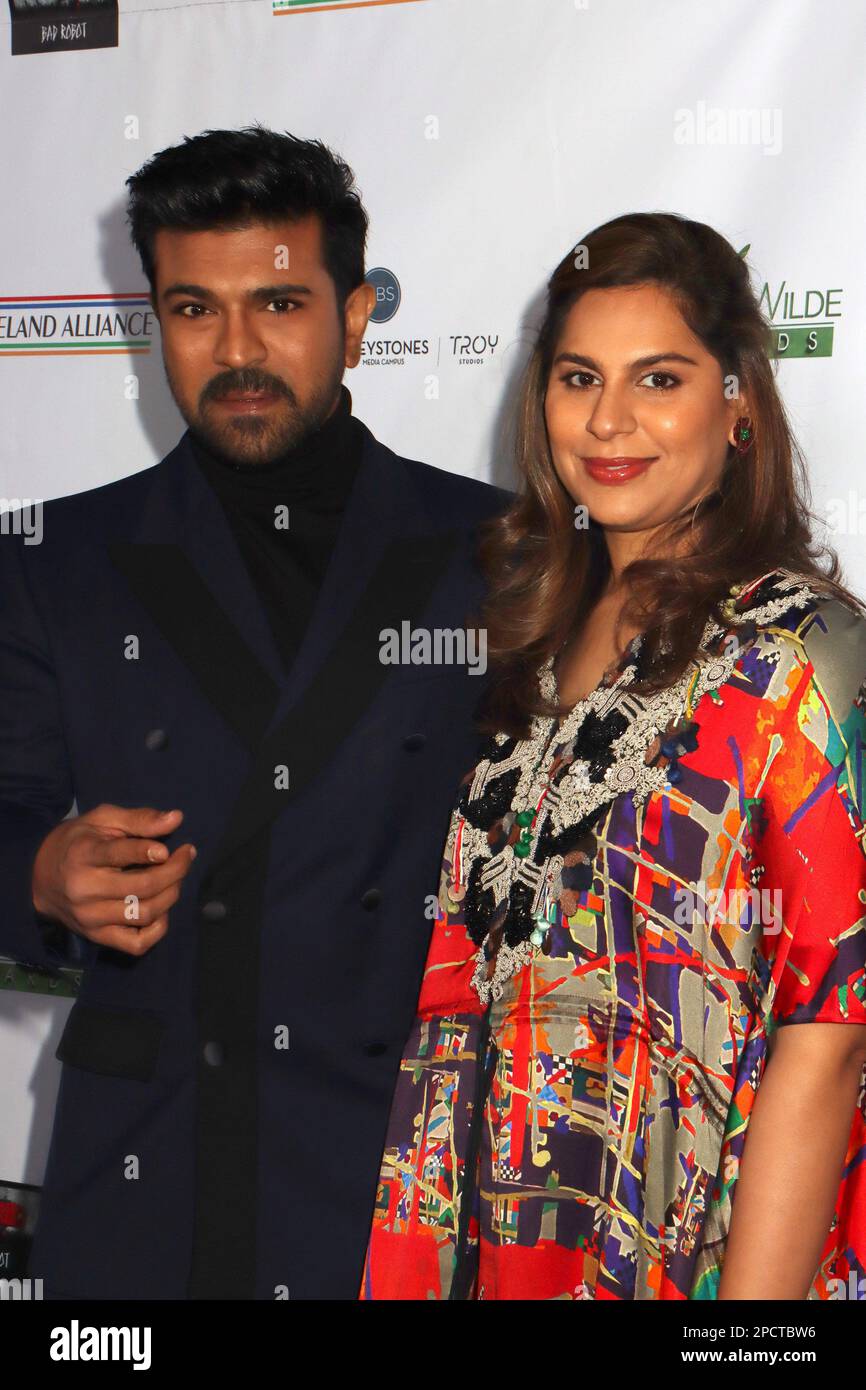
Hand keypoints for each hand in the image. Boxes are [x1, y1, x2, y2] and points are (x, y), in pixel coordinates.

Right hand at [31, 805, 195, 955]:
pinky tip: (162, 909)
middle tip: (187, 855)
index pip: (119, 855)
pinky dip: (158, 929)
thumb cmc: (78, 842)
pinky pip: (137, 944)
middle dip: (175, 871)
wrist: (40, 878)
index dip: (148, 852)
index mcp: (84, 855)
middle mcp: (85, 890)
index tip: (169, 849)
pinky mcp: (97, 937)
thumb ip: (139, 819)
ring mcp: (91, 918)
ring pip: (145, 913)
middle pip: (143, 887)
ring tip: (176, 878)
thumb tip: (176, 818)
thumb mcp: (102, 820)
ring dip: (171, 895)